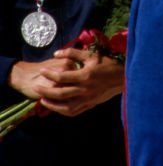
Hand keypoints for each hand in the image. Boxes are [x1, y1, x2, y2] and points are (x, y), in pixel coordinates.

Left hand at [9, 50, 123, 115]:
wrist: (124, 77)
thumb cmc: (108, 63)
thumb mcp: (92, 54)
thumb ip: (73, 53)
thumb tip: (56, 53)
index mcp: (85, 75)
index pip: (62, 77)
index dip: (50, 74)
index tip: (42, 71)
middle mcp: (85, 89)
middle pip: (60, 94)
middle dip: (46, 91)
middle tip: (36, 87)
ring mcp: (87, 99)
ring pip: (65, 107)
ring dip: (52, 105)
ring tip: (43, 100)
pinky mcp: (90, 105)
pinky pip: (74, 112)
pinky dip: (63, 111)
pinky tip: (57, 107)